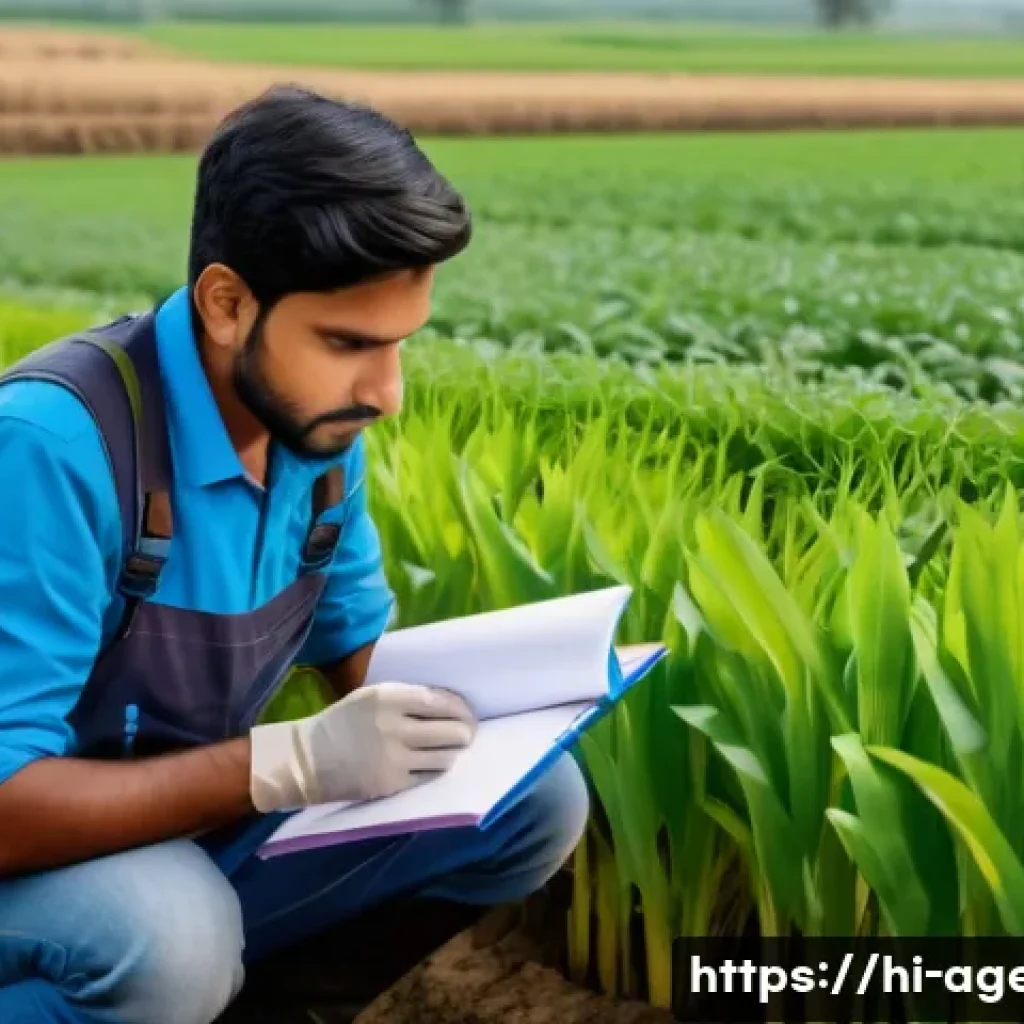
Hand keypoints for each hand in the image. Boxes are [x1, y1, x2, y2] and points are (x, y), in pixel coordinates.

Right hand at [249, 682, 476, 811]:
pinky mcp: (392, 783)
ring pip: (446, 757)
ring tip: (452, 749)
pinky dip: (436, 769)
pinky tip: (433, 763)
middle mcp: (395, 727)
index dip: (462, 708)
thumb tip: (449, 704)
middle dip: (466, 732)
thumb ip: (407, 698)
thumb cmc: (343, 722)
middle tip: (467, 734)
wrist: (308, 759)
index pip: (442, 702)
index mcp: (389, 698)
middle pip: (452, 731)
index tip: (467, 712)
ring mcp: (394, 758)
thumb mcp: (372, 697)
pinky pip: (429, 776)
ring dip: (454, 752)